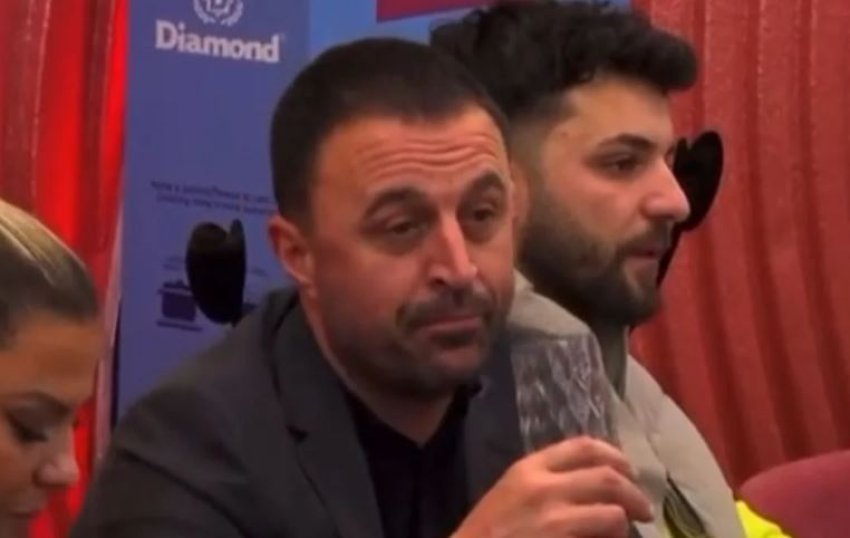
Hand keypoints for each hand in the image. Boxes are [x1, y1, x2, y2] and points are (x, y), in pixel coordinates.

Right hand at [454, 437, 652, 537]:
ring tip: (623, 531)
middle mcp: (544, 488)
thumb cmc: (487, 532)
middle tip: (644, 508)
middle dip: (634, 493)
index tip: (628, 469)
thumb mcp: (512, 493)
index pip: (584, 447)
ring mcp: (554, 522)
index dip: (615, 456)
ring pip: (613, 515)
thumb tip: (594, 483)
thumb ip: (547, 481)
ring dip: (624, 525)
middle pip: (607, 478)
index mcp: (529, 468)